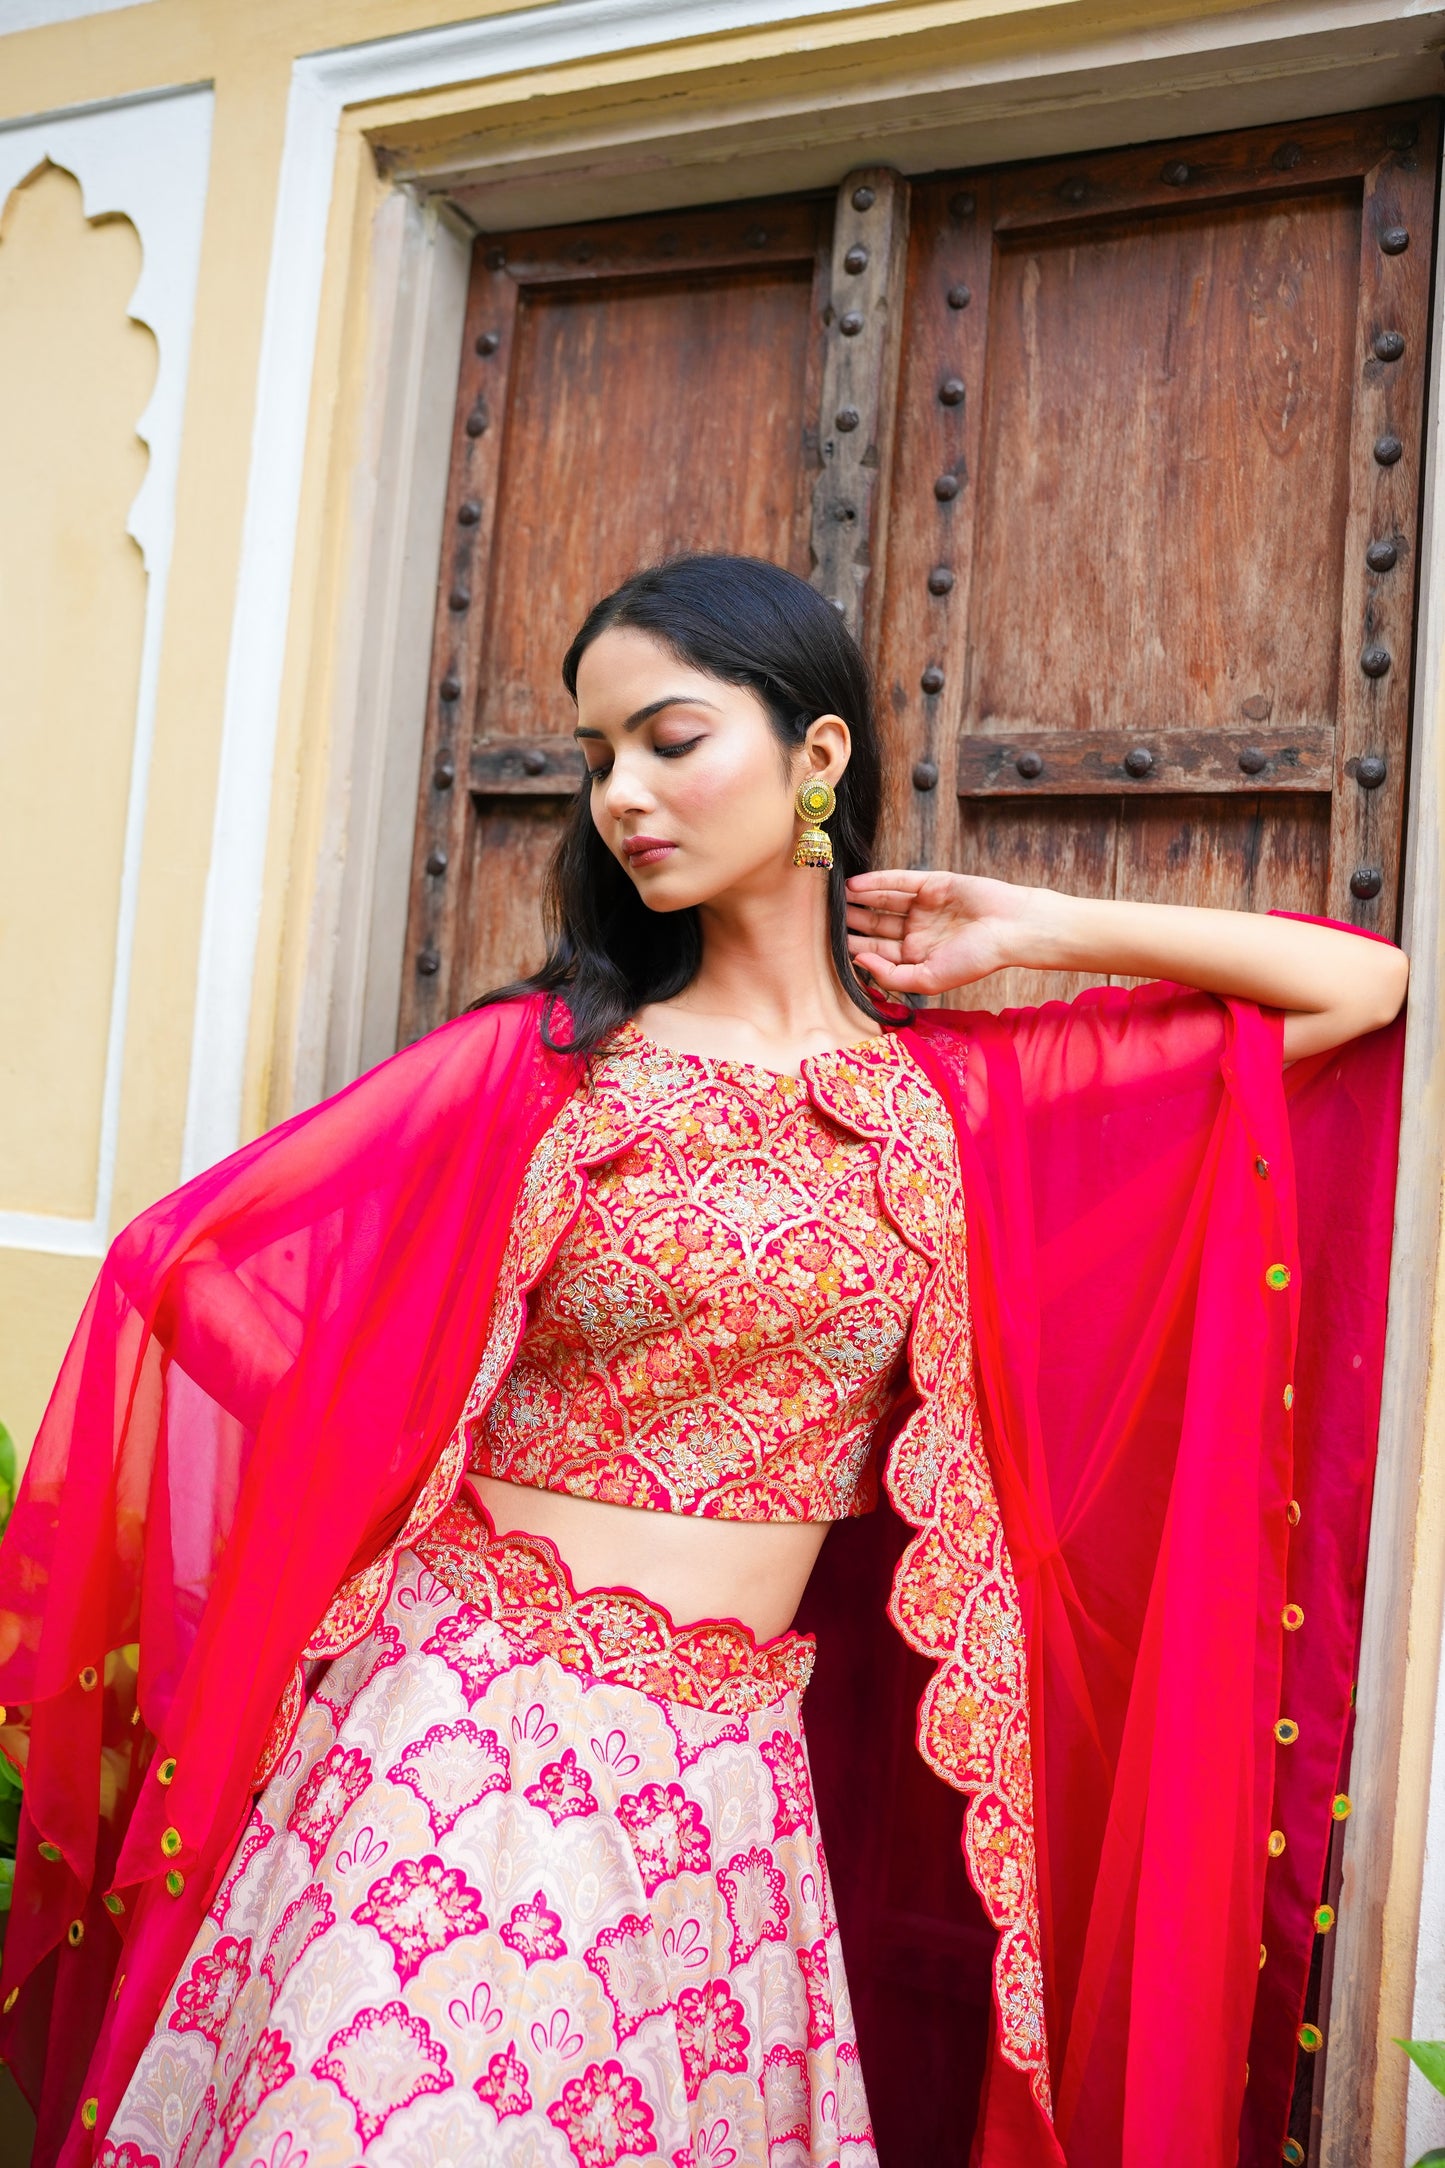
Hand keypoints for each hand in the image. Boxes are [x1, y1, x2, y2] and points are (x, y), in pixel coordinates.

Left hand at [845, 870, 1042, 994]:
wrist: (1012, 929)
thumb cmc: (977, 959)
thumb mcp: (929, 978)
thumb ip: (892, 975)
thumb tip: (858, 962)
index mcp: (918, 956)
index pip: (878, 951)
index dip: (854, 947)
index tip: (826, 946)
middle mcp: (918, 931)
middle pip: (876, 925)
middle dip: (852, 922)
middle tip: (823, 918)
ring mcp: (924, 906)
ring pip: (883, 902)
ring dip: (859, 900)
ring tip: (833, 899)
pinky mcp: (932, 883)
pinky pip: (898, 882)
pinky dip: (876, 882)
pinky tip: (854, 885)